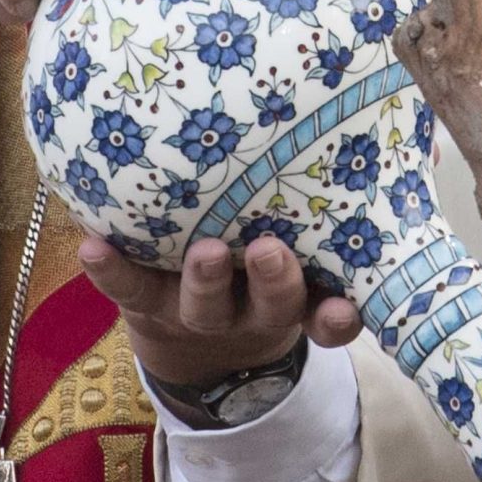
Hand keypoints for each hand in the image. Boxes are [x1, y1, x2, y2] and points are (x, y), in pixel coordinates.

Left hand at [75, 233, 362, 405]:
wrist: (186, 336)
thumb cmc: (255, 265)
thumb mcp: (299, 247)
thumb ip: (331, 205)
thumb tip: (390, 145)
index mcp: (296, 298)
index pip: (329, 316)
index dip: (337, 319)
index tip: (343, 308)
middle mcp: (251, 311)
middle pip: (270, 307)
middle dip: (273, 282)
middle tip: (269, 251)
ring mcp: (196, 310)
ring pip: (203, 305)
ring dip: (205, 280)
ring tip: (205, 252)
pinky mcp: (146, 302)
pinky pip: (127, 290)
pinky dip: (110, 269)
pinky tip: (92, 245)